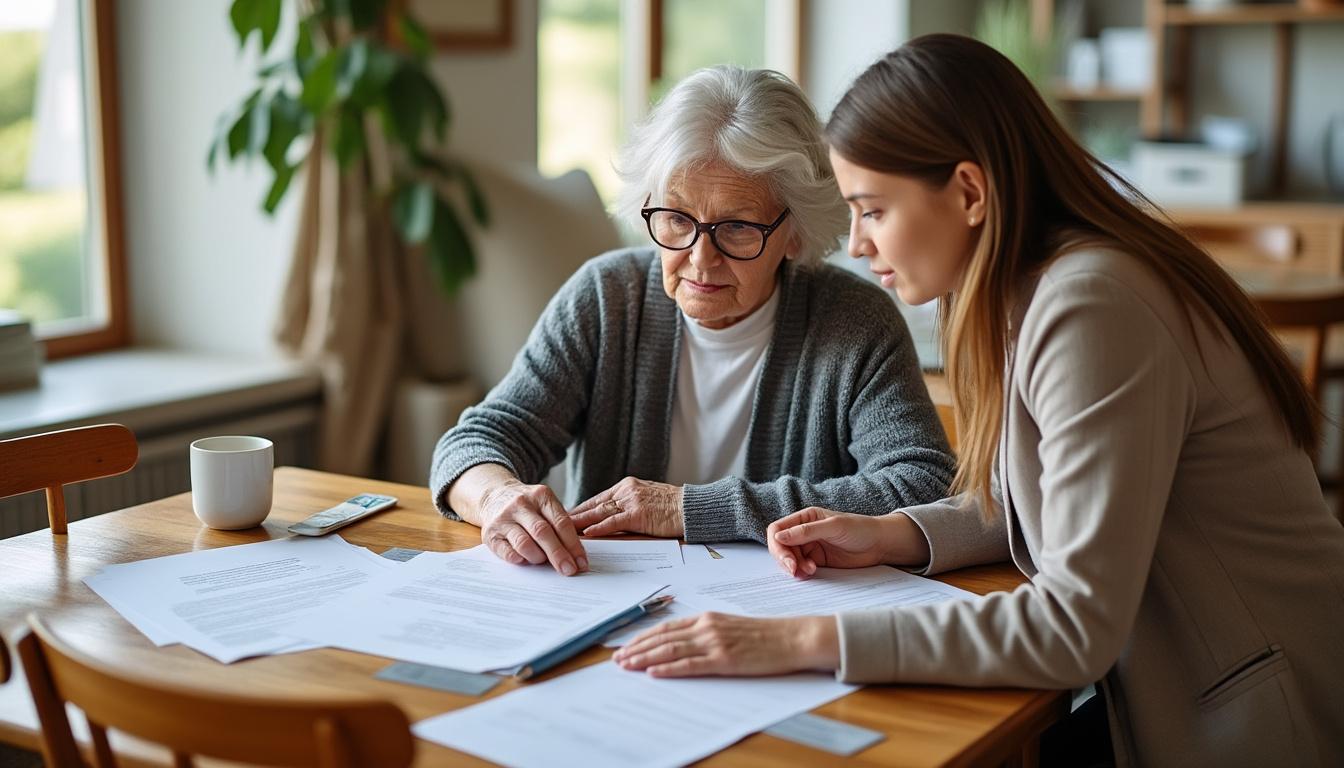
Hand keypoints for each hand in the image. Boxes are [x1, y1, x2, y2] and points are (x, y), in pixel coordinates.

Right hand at [479, 481, 587, 575]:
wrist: (494, 495)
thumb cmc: (528, 507)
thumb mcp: (545, 505)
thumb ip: (560, 526)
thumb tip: (576, 557)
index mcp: (541, 496)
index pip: (561, 522)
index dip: (573, 545)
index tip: (581, 562)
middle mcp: (521, 504)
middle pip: (543, 532)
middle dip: (558, 555)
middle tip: (569, 570)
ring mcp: (503, 519)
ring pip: (524, 543)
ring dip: (537, 557)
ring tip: (542, 561)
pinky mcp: (490, 534)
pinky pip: (506, 552)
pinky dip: (519, 559)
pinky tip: (525, 560)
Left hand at [568, 477, 684, 536]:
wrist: (692, 507)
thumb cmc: (674, 506)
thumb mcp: (648, 498)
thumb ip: (630, 504)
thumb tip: (613, 516)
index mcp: (627, 486)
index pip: (598, 499)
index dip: (581, 509)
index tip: (566, 516)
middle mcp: (626, 491)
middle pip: (594, 505)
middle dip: (575, 516)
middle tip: (555, 524)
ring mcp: (632, 502)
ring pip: (600, 513)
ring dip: (580, 523)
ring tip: (563, 530)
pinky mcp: (638, 514)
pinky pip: (613, 522)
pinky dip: (599, 528)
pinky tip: (587, 534)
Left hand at [612, 613, 838, 677]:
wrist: (792, 637)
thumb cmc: (765, 634)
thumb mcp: (731, 626)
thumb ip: (707, 631)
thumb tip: (684, 641)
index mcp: (708, 617)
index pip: (667, 627)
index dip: (644, 636)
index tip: (626, 644)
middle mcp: (707, 627)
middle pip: (663, 638)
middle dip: (637, 648)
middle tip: (617, 658)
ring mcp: (715, 643)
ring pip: (670, 650)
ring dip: (644, 658)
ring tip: (626, 665)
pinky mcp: (724, 660)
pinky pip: (689, 665)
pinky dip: (668, 669)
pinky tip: (653, 673)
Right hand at [767, 507, 928, 578]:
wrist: (880, 544)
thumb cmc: (860, 529)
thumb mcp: (833, 526)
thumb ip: (806, 532)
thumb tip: (778, 537)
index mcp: (805, 518)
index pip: (778, 529)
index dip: (777, 544)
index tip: (786, 557)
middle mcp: (804, 532)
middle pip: (780, 547)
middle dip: (785, 559)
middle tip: (795, 570)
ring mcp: (810, 547)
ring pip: (789, 559)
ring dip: (794, 567)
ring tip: (809, 572)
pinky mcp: (817, 561)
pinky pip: (801, 568)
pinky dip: (801, 573)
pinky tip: (811, 573)